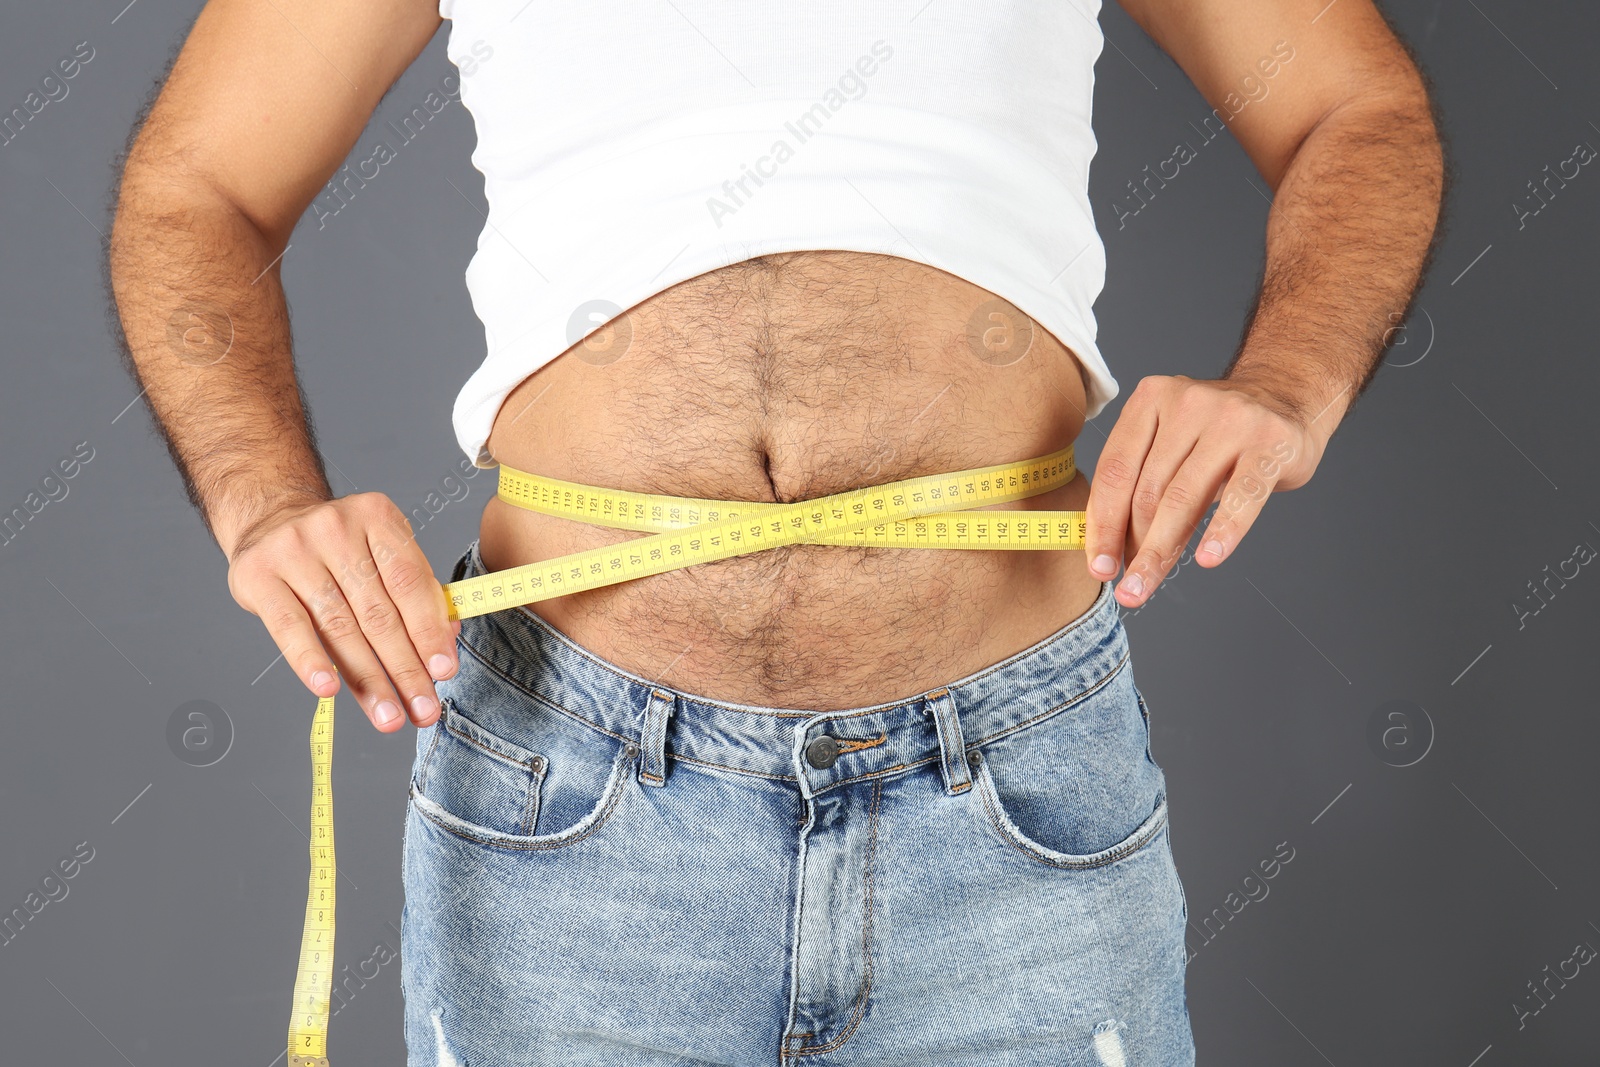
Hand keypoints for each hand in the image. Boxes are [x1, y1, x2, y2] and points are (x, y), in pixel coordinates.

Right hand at [226, 492, 459, 731]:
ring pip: (340, 628)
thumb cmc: (339, 548)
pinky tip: (328, 690)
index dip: (429, 632)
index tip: (444, 672)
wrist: (271, 519)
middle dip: (405, 669)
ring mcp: (294, 550)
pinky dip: (310, 661)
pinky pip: (289, 627)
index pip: (410, 584)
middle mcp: (336, 529)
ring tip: (388, 716)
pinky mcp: (258, 575)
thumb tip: (446, 642)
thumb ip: (416, 591)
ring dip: (368, 680)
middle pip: (378, 613)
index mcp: (377, 517)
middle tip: (423, 709)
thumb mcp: (382, 552)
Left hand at [1084, 375, 1332, 608]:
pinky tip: (1208, 558)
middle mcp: (1187, 404)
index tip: (1099, 565)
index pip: (1115, 471)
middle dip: (1134, 546)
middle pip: (1148, 489)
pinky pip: (1241, 496)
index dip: (1102, 524)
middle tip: (1129, 585)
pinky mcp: (1270, 444)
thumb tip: (1108, 547)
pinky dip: (1223, 530)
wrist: (1285, 396)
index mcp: (1150, 399)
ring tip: (1148, 583)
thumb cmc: (1216, 433)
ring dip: (1163, 550)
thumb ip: (1139, 481)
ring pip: (1185, 498)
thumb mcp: (1169, 441)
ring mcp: (1231, 421)